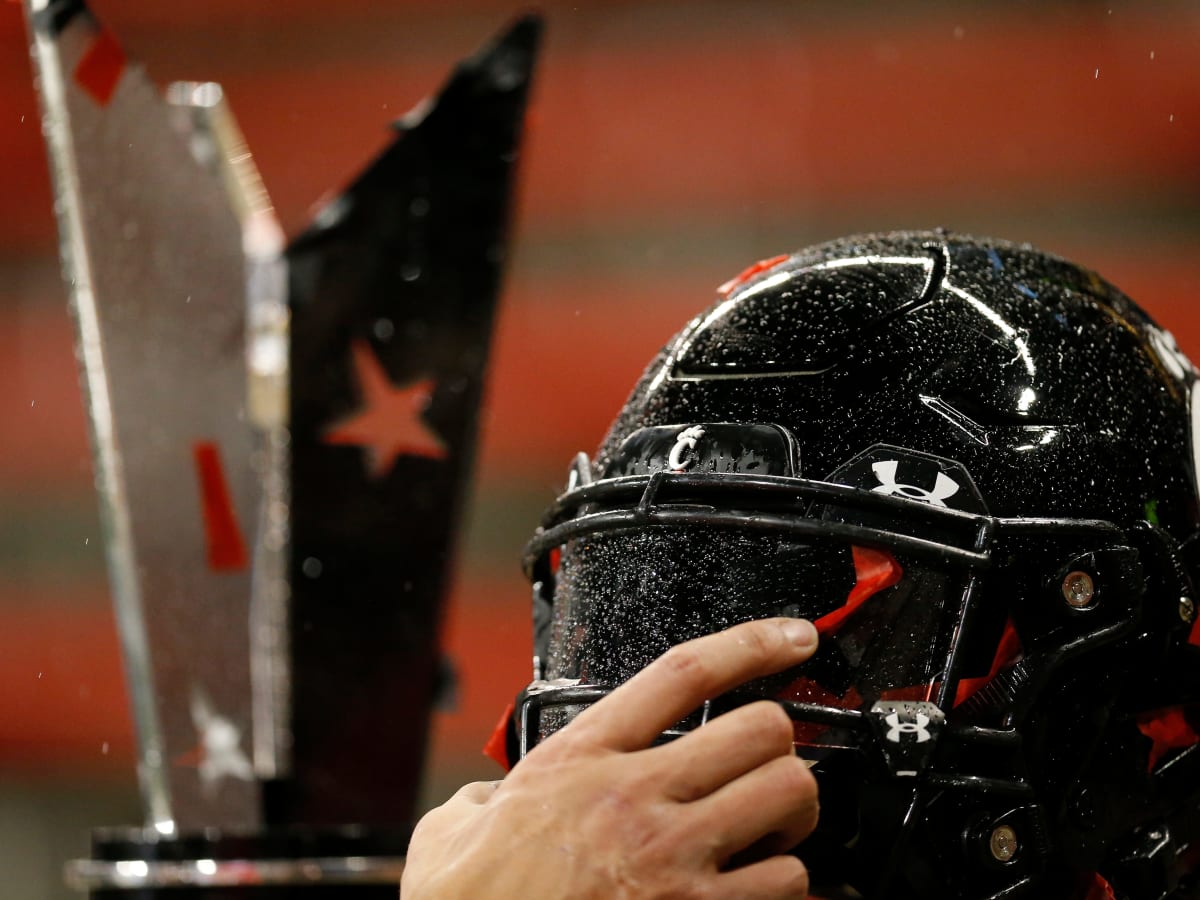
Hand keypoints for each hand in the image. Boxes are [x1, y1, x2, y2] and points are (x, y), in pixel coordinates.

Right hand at [401, 617, 819, 898]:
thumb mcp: (452, 830)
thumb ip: (481, 799)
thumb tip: (486, 803)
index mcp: (580, 760)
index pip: (684, 672)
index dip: (751, 642)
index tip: (790, 637)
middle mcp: (634, 799)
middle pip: (760, 728)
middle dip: (775, 743)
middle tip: (761, 763)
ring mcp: (674, 861)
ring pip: (789, 797)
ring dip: (788, 812)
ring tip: (763, 828)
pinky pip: (789, 881)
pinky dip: (784, 881)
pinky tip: (757, 884)